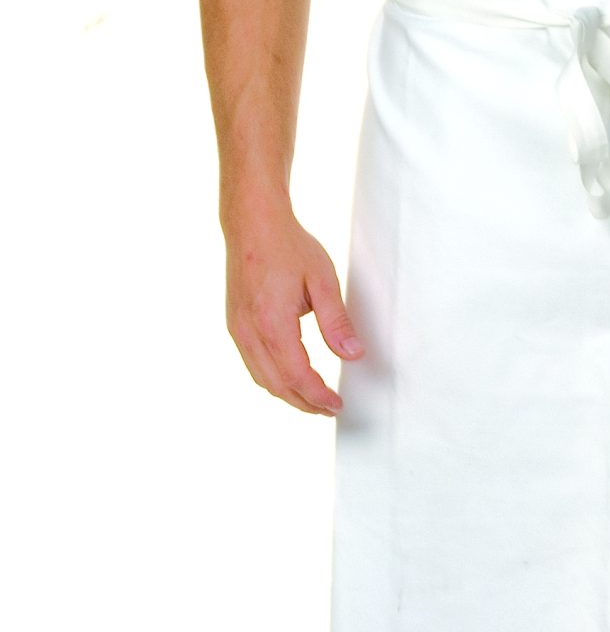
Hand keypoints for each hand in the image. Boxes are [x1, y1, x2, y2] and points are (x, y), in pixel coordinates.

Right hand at [223, 205, 365, 413]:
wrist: (251, 222)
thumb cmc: (288, 245)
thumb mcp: (323, 280)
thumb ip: (336, 322)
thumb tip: (353, 355)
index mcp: (272, 322)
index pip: (297, 376)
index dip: (318, 396)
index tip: (337, 405)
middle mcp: (249, 331)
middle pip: (277, 385)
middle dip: (304, 402)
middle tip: (329, 409)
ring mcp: (237, 328)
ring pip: (261, 378)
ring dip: (287, 393)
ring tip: (313, 399)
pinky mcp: (234, 323)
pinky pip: (252, 363)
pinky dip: (272, 378)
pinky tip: (289, 376)